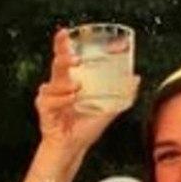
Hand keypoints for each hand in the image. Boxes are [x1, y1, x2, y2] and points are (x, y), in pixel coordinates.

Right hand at [34, 28, 139, 157]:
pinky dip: (61, 100)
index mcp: (70, 80)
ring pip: (54, 82)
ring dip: (65, 85)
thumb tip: (136, 78)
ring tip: (77, 89)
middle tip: (76, 60)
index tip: (64, 32)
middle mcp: (58, 85)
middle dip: (64, 58)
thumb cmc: (85, 128)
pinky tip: (70, 100)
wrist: (73, 148)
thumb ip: (122, 94)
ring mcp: (49, 97)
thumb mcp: (108, 109)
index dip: (62, 44)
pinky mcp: (44, 109)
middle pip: (57, 64)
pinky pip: (50, 100)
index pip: (64, 57)